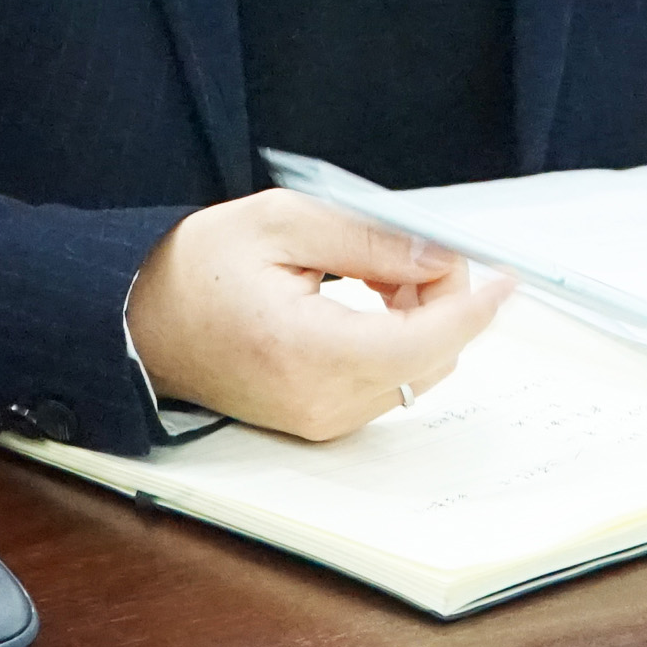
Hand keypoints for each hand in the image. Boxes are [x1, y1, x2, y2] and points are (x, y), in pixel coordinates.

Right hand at [126, 190, 515, 441]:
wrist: (143, 320)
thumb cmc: (201, 267)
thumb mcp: (285, 223)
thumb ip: (369, 239)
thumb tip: (437, 256)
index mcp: (306, 350)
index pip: (422, 341)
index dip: (471, 306)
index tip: (503, 277)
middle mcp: (319, 401)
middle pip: (428, 359)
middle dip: (444, 301)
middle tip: (418, 248)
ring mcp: (319, 421)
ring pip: (414, 374)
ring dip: (423, 321)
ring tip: (381, 271)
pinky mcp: (317, 422)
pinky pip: (387, 385)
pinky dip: (399, 341)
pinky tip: (370, 300)